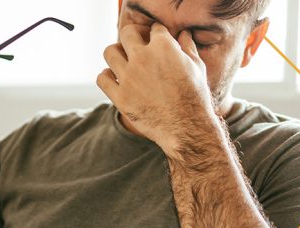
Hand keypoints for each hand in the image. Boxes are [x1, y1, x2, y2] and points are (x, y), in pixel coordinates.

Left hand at [97, 23, 217, 150]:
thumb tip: (184, 34)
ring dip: (116, 53)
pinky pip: (102, 78)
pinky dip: (107, 76)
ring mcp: (129, 78)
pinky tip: (116, 79)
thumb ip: (187, 47)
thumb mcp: (197, 68)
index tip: (157, 40)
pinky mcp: (120, 97)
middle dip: (134, 36)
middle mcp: (143, 58)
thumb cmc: (195, 97)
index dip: (157, 34)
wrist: (187, 127)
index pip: (154, 28)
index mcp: (163, 47)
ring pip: (110, 52)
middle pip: (127, 33)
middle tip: (137, 44)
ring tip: (123, 60)